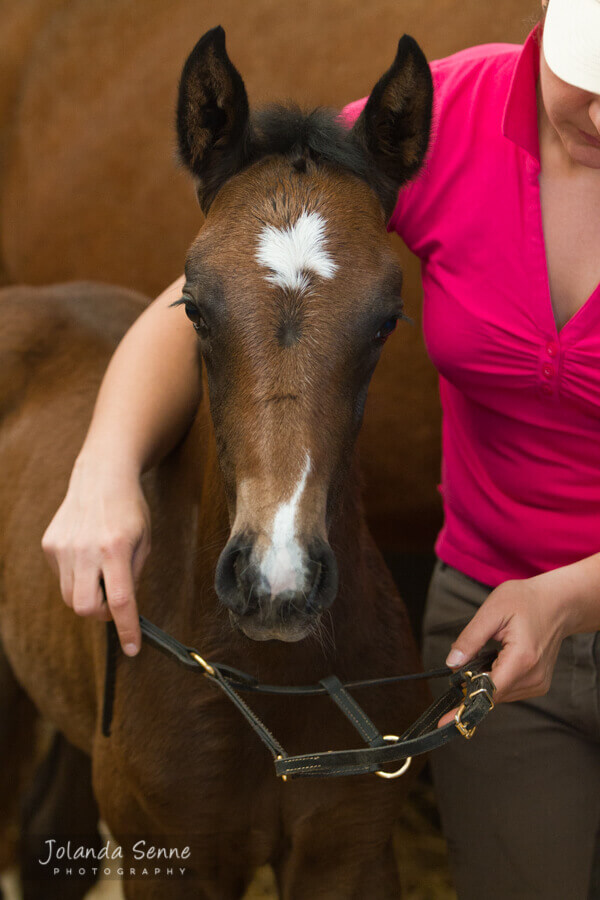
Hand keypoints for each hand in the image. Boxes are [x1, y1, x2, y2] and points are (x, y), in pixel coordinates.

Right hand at [42, 453, 150, 655]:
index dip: (126, 630)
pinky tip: (87, 556)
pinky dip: (77, 578)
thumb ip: (133, 576)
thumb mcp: (144, 541)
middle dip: (101, 614)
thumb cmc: (129, 509)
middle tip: (115, 600)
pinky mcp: (50, 545)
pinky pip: (62, 578)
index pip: (121, 601)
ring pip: (70, 597)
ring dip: (88, 596)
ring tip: (101, 573)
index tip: (133, 649)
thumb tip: (122, 609)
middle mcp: (86, 549)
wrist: (102, 475)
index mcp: (116, 548)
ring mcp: (63, 548)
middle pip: (86, 608)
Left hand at [438, 573, 569, 725]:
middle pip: (492, 695)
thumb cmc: (525, 601)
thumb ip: (471, 639)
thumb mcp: (492, 611)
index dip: (465, 705)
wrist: (557, 603)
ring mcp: (538, 683)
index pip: (489, 692)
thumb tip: (452, 664)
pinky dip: (497, 680)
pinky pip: (509, 690)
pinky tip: (500, 658)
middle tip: (468, 659)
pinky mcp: (538, 684)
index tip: (445, 722)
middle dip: (473, 684)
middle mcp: (533, 677)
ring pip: (499, 694)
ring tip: (492, 650)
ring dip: (486, 681)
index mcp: (522, 659)